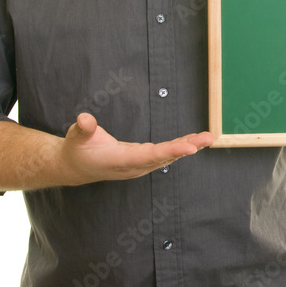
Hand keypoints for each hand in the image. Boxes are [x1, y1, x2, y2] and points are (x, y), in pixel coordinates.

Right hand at [60, 112, 213, 185]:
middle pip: (165, 157)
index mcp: (120, 160)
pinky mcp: (142, 162)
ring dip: (189, 147)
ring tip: (208, 137)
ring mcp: (140, 166)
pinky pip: (165, 155)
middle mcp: (134, 166)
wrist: (77, 167)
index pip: (149, 156)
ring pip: (168, 157)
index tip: (190, 148)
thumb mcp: (76, 136)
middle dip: (188, 147)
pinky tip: (194, 141)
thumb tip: (84, 119)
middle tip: (208, 138)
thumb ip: (83, 128)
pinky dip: (180, 147)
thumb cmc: (78, 149)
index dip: (171, 151)